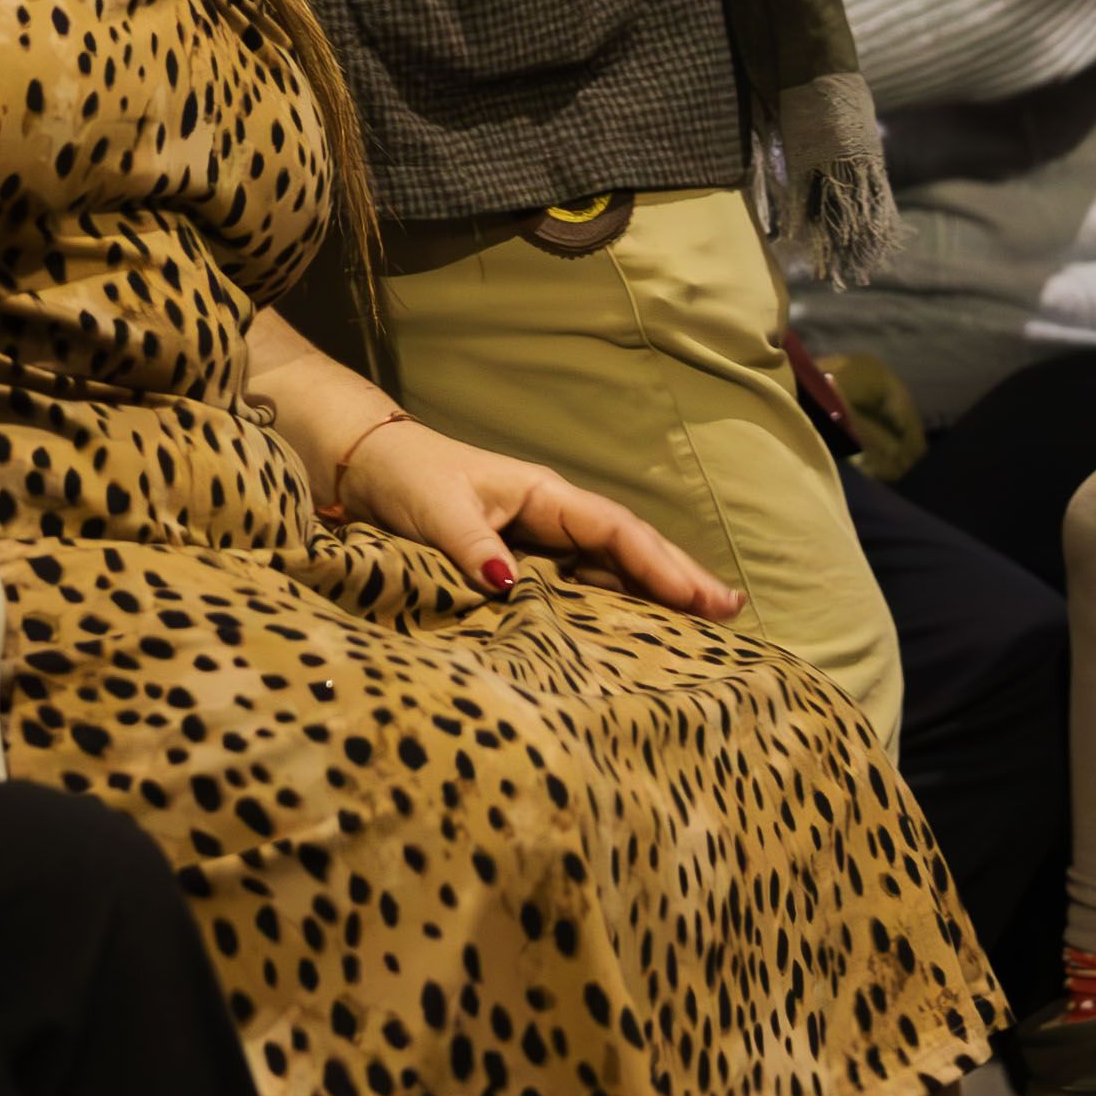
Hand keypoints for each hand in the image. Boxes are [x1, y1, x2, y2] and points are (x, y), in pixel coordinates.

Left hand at [330, 413, 744, 617]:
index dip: (661, 564)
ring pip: (608, 568)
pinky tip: (632, 630)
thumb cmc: (404, 477)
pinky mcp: (518, 559)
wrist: (364, 465)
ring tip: (702, 626)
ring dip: (652, 594)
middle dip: (679, 577)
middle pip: (628, 547)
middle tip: (732, 612)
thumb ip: (472, 546)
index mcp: (543, 494)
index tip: (702, 596)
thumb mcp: (435, 511)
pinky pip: (575, 585)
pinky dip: (608, 604)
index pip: (616, 530)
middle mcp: (550, 516)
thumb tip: (510, 584)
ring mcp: (538, 538)